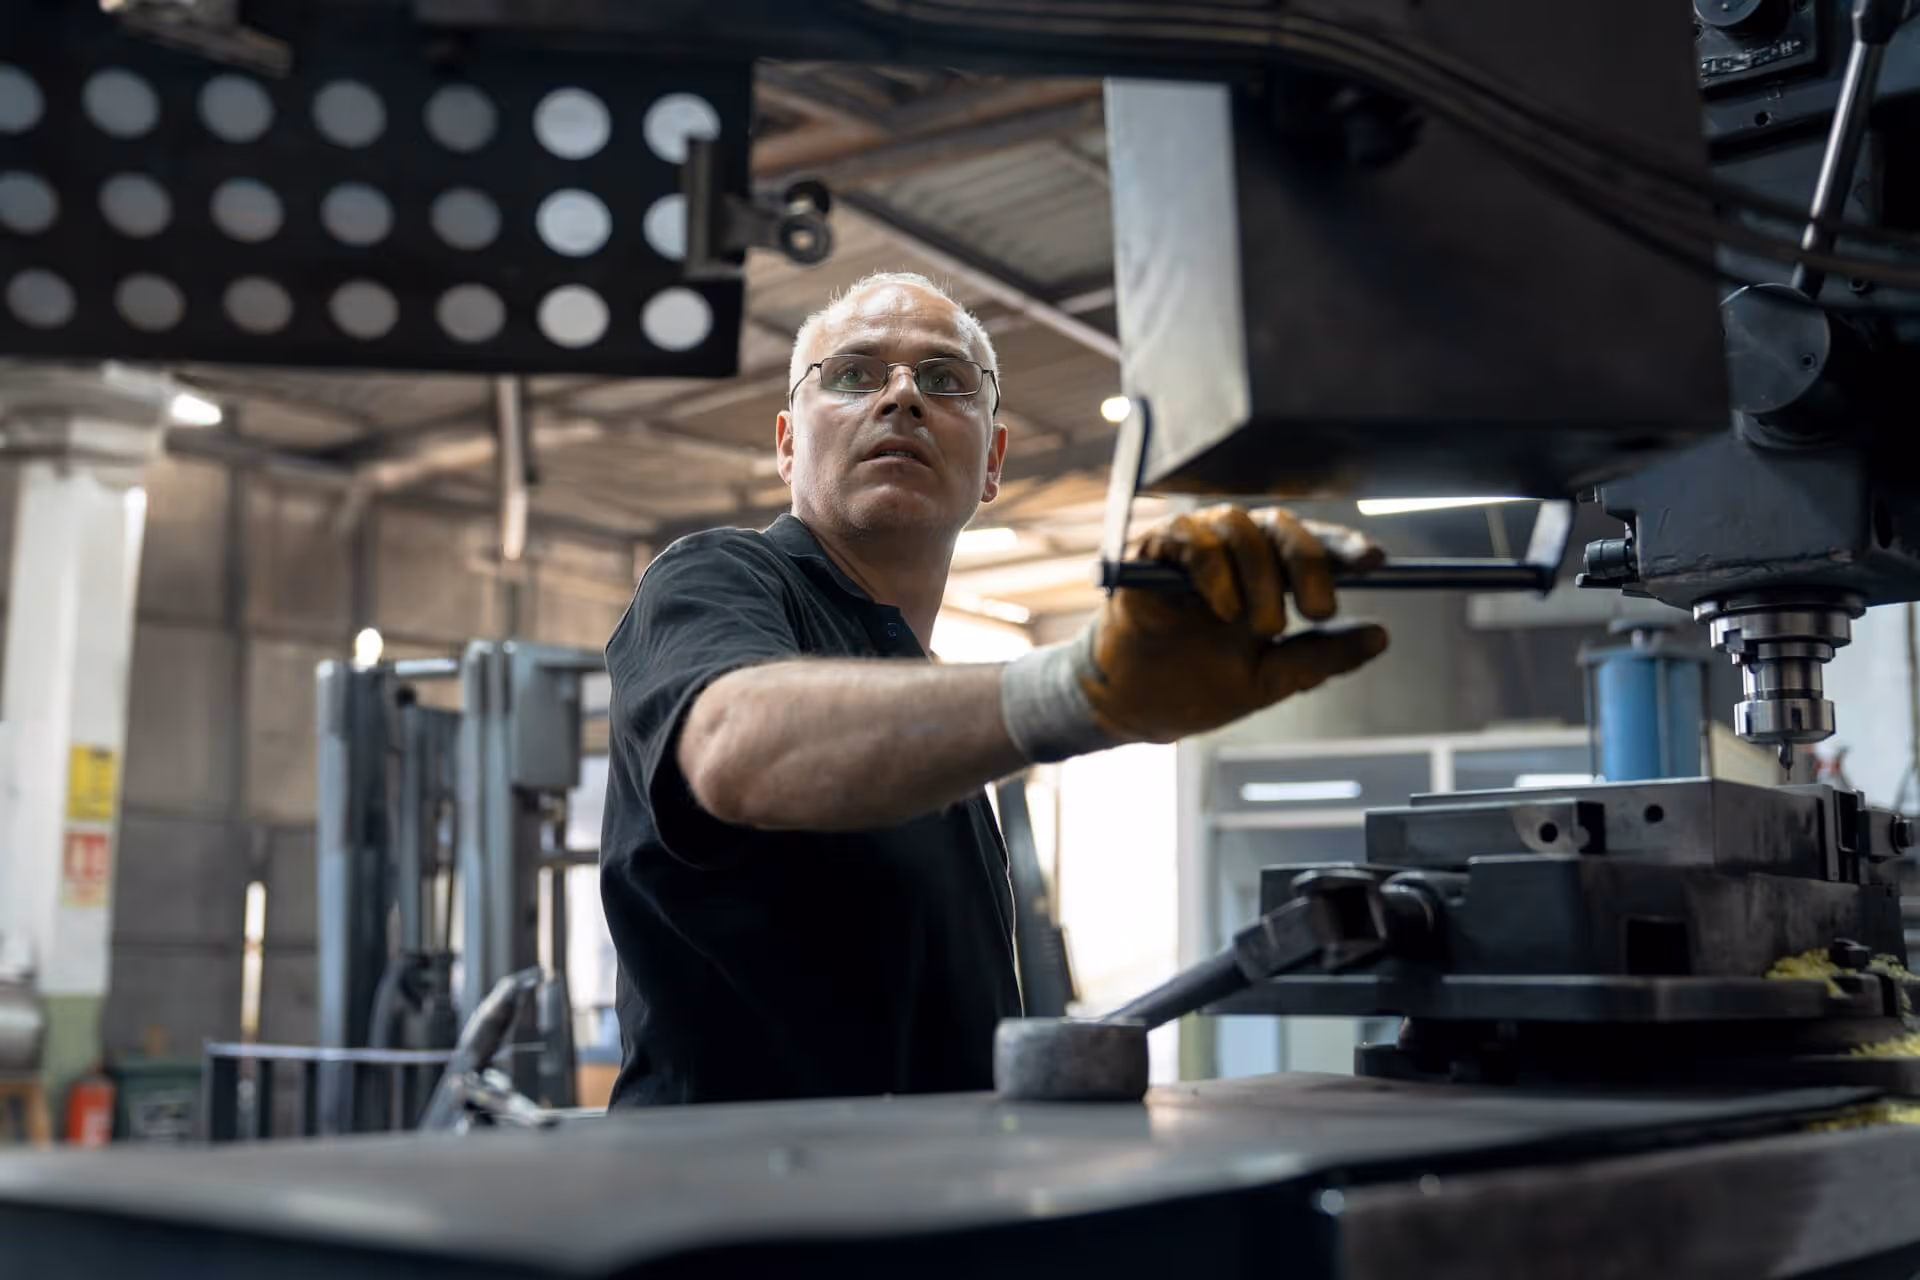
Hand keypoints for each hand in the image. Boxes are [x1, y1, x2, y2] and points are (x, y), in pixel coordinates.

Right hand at [1000, 505, 1389, 760]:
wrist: (1135, 706)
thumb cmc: (1196, 686)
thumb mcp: (1272, 678)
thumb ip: (1322, 656)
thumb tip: (1381, 637)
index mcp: (1267, 575)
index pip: (1312, 546)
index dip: (1344, 547)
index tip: (1378, 562)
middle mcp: (1234, 552)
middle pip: (1283, 526)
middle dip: (1308, 565)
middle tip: (1319, 612)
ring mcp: (1194, 548)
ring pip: (1240, 527)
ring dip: (1260, 576)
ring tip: (1260, 627)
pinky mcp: (1153, 553)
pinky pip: (1191, 539)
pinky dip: (1214, 569)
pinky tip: (1221, 608)